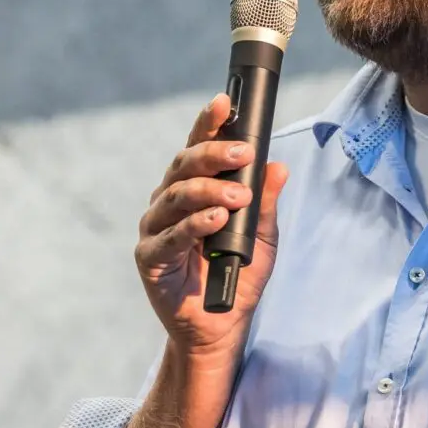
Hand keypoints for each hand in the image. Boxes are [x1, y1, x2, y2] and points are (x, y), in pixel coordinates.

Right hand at [134, 94, 289, 362]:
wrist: (221, 325)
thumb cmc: (238, 274)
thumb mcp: (262, 236)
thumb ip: (265, 202)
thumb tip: (278, 167)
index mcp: (194, 188)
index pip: (198, 148)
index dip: (209, 124)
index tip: (225, 102)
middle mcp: (169, 202)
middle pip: (184, 166)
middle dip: (213, 154)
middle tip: (243, 153)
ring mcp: (156, 228)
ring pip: (175, 196)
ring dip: (209, 190)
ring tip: (238, 195)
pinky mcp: (149, 257)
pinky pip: (170, 235)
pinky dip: (194, 224)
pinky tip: (216, 219)